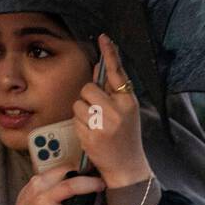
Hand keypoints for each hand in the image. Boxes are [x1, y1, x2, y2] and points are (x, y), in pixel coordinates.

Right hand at [0, 167, 106, 204]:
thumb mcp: (32, 194)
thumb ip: (49, 184)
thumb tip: (76, 173)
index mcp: (38, 184)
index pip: (64, 169)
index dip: (82, 169)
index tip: (94, 171)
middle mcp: (41, 196)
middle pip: (73, 185)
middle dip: (93, 184)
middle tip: (102, 186)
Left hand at [72, 33, 151, 187]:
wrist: (127, 167)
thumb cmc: (126, 137)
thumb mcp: (126, 112)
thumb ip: (113, 91)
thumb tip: (98, 67)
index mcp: (128, 101)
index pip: (117, 72)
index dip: (109, 54)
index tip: (103, 38)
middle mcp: (118, 110)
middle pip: (88, 88)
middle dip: (88, 98)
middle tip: (97, 112)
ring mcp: (104, 124)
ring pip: (78, 104)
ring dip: (82, 113)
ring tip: (95, 125)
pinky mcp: (92, 136)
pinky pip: (75, 120)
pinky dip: (80, 126)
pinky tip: (92, 135)